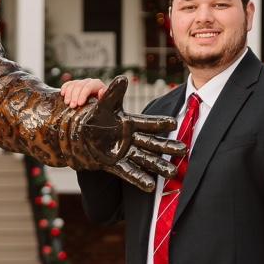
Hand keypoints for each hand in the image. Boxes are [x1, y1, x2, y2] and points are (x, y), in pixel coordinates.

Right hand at [60, 77, 107, 107]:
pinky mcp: (75, 85)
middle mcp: (89, 82)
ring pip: (72, 84)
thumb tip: (101, 91)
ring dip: (68, 94)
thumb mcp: (104, 103)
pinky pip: (68, 84)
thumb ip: (103, 97)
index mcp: (97, 85)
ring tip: (67, 103)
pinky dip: (64, 88)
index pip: (88, 87)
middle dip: (74, 96)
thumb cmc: (101, 105)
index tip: (79, 104)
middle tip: (72, 106)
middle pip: (79, 85)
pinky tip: (62, 94)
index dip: (83, 95)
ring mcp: (81, 82)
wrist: (97, 106)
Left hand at [74, 76, 186, 192]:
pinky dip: (139, 179)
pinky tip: (151, 186)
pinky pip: (129, 172)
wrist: (78, 135)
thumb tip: (123, 78)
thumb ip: (113, 93)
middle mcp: (130, 138)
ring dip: (159, 166)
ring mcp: (124, 152)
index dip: (160, 123)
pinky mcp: (115, 164)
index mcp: (129, 123)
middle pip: (153, 143)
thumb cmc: (93, 118)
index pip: (148, 123)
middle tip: (185, 150)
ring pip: (145, 160)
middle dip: (168, 147)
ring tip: (173, 173)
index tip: (174, 123)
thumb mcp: (102, 105)